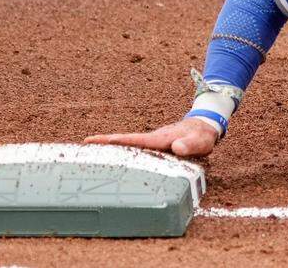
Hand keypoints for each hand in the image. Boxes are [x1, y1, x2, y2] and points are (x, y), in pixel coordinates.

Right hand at [84, 117, 218, 157]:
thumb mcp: (200, 142)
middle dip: (103, 145)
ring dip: (112, 149)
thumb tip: (176, 148)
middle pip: (124, 143)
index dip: (112, 141)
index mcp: (159, 139)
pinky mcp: (157, 146)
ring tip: (91, 157)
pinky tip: (118, 161)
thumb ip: (190, 145)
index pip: (131, 140)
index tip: (90, 140)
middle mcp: (153, 139)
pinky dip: (125, 153)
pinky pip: (138, 150)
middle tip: (80, 148)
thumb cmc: (203, 135)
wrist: (207, 126)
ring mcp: (154, 142)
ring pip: (130, 146)